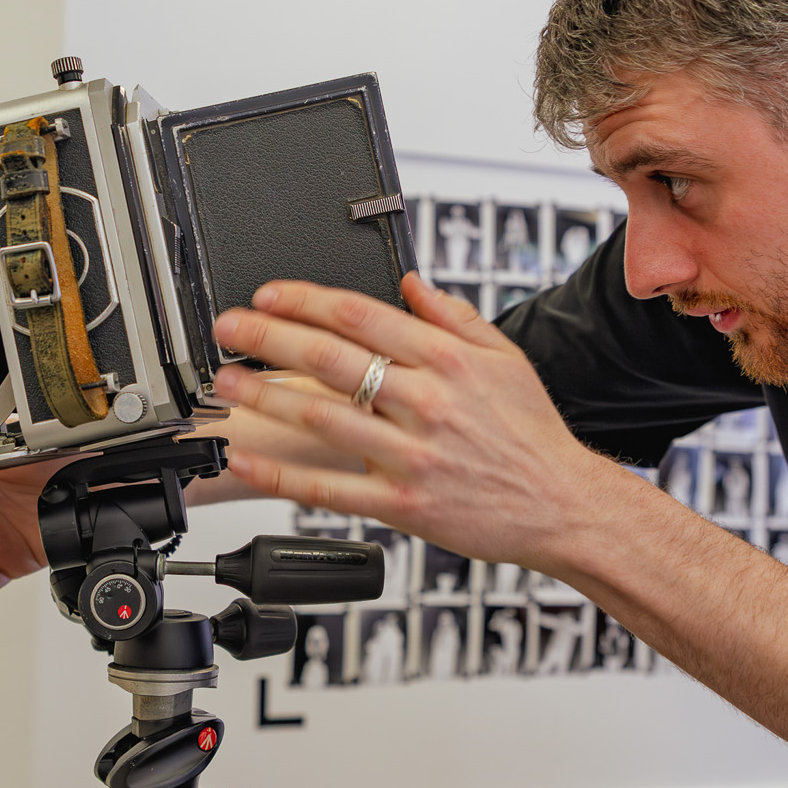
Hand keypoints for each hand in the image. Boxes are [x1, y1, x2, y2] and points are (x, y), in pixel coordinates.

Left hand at [208, 273, 634, 573]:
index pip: (359, 314)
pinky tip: (245, 462)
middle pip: (329, 358)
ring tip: (226, 382)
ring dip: (263, 396)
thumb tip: (410, 282)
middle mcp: (426, 401)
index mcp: (447, 359)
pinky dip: (280, 474)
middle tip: (227, 328)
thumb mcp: (504, 358)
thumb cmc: (531, 434)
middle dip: (267, 338)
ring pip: (321, 417)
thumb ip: (453, 316)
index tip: (268, 295)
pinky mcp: (402, 505)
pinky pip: (328, 488)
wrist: (561, 505)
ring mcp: (411, 455)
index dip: (304, 300)